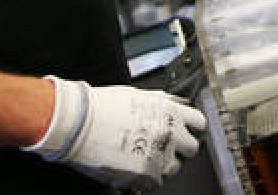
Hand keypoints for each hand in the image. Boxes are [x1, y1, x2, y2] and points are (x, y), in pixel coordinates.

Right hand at [23, 76, 205, 188]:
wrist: (78, 122)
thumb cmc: (102, 106)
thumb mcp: (139, 94)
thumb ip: (162, 101)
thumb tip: (176, 103)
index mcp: (170, 111)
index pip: (199, 123)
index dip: (191, 128)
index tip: (186, 132)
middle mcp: (169, 133)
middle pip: (192, 148)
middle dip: (180, 148)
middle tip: (164, 147)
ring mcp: (158, 154)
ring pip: (174, 167)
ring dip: (163, 164)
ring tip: (143, 158)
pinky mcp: (144, 174)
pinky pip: (155, 183)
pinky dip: (146, 179)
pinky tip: (134, 169)